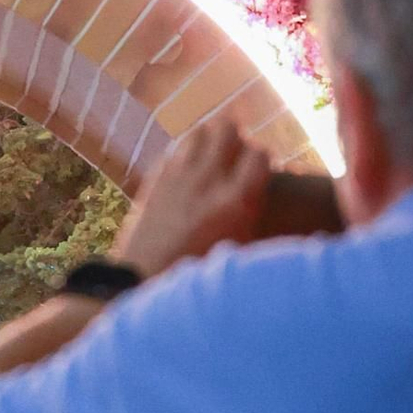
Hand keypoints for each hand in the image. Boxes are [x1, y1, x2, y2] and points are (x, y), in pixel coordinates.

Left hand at [113, 119, 270, 277]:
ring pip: (200, 132)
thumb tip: (268, 201)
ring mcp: (177, 175)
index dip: (264, 160)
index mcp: (237, 201)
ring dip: (210, 140)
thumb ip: (256, 216)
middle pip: (229, 128)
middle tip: (237, 159)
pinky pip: (176, 149)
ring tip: (214, 161)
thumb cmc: (201, 275)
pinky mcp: (154, 178)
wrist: (144, 284)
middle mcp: (208, 180)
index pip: (260, 154)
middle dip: (237, 139)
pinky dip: (186, 154)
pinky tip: (189, 174)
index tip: (263, 171)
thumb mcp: (240, 251)